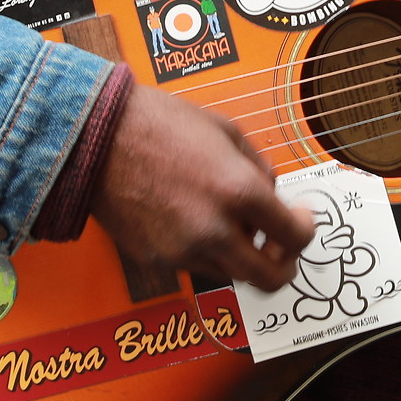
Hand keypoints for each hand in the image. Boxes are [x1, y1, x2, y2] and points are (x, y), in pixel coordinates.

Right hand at [90, 84, 313, 290]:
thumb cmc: (160, 123)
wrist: (95, 138)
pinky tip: (191, 219)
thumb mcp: (226, 130)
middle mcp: (215, 230)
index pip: (294, 237)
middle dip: (284, 266)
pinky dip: (205, 251)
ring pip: (231, 274)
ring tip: (229, 222)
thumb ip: (258, 167)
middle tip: (281, 250)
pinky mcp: (156, 260)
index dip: (305, 230)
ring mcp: (183, 251)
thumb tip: (273, 195)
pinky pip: (194, 265)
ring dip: (241, 255)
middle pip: (269, 278)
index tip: (301, 220)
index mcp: (239, 192)